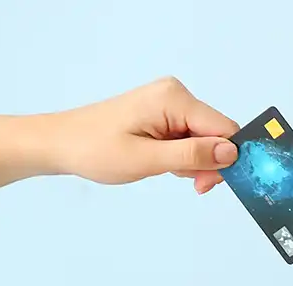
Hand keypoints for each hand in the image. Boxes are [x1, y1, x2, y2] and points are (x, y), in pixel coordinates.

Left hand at [37, 77, 239, 193]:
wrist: (60, 142)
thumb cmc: (93, 149)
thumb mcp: (146, 159)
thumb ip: (192, 155)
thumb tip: (231, 153)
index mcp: (174, 98)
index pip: (224, 128)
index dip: (227, 158)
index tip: (211, 183)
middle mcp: (175, 94)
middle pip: (216, 133)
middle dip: (209, 162)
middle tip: (192, 185)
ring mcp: (169, 102)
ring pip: (204, 138)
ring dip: (194, 161)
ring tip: (166, 170)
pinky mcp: (163, 113)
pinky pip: (189, 137)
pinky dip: (183, 156)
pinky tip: (164, 163)